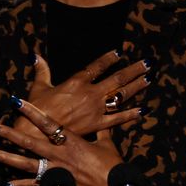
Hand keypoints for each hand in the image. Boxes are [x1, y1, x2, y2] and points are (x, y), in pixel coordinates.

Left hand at [0, 98, 122, 185]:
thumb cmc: (112, 164)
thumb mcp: (107, 143)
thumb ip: (101, 131)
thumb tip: (102, 122)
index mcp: (70, 140)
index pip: (46, 122)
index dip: (30, 111)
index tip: (15, 101)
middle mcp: (59, 154)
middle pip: (29, 142)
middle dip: (9, 133)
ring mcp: (55, 170)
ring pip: (26, 163)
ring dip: (7, 157)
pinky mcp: (57, 185)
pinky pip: (35, 185)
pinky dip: (21, 185)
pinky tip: (6, 183)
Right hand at [14, 50, 150, 138]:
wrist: (37, 133)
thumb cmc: (36, 109)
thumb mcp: (39, 87)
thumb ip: (42, 70)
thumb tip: (36, 55)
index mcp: (77, 82)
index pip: (97, 66)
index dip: (109, 59)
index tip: (120, 53)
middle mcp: (91, 93)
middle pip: (117, 79)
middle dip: (134, 70)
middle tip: (148, 63)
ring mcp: (96, 109)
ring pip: (121, 96)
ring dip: (136, 87)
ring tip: (149, 79)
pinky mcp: (97, 125)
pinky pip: (118, 119)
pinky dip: (131, 114)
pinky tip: (142, 109)